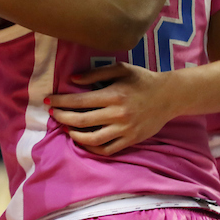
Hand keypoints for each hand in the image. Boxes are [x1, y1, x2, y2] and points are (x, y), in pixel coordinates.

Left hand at [47, 62, 180, 155]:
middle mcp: (118, 114)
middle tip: (52, 114)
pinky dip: (91, 147)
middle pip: (81, 120)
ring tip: (66, 127)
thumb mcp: (121, 69)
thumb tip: (73, 79)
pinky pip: (106, 149)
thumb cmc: (143, 79)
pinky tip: (82, 139)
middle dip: (61, 117)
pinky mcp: (131, 140)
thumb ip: (96, 73)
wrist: (170, 96)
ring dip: (74, 134)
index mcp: (114, 95)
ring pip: (92, 139)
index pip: (79, 101)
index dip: (60, 102)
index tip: (49, 101)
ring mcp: (125, 130)